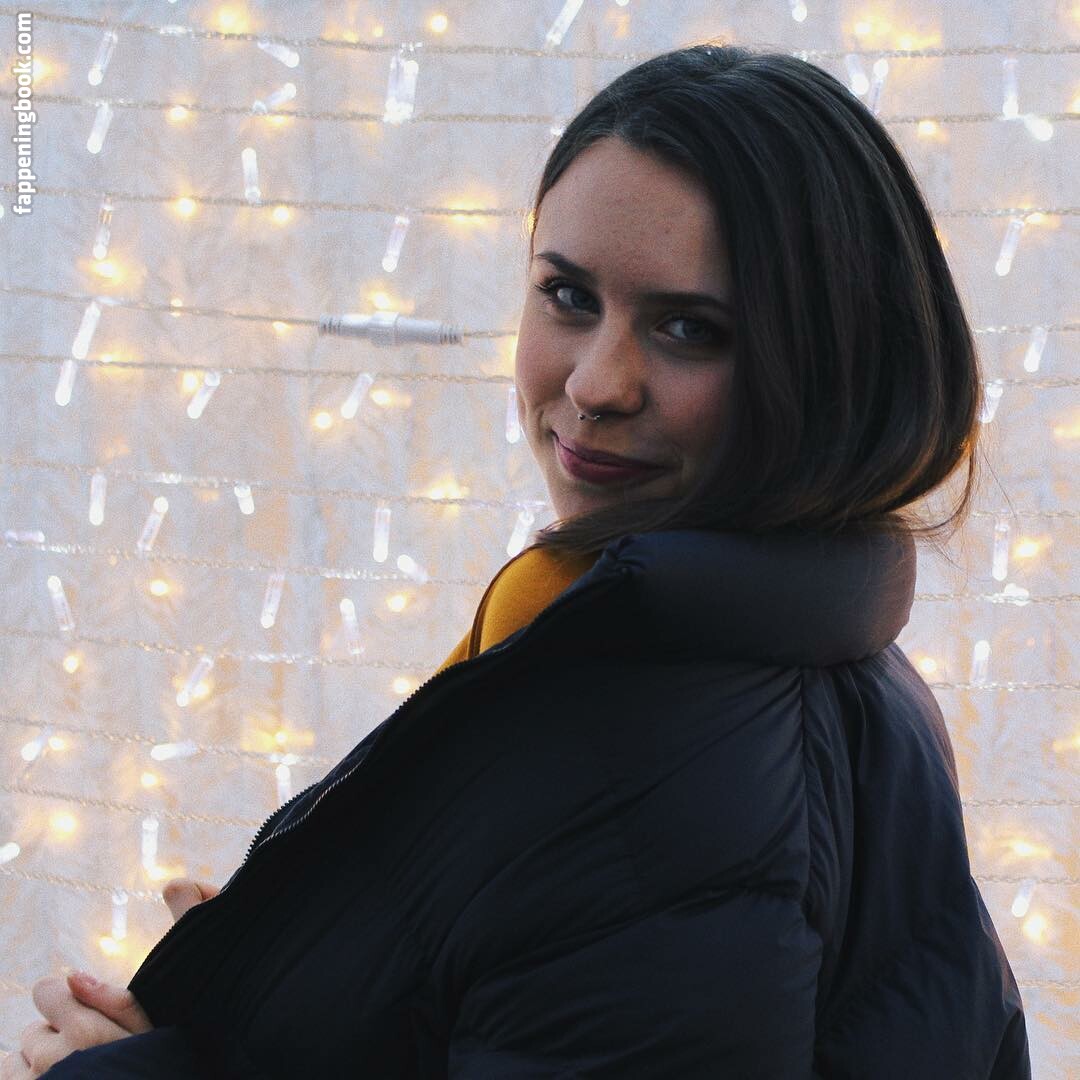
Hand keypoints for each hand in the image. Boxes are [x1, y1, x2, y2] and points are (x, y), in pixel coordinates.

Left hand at [2, 878, 218, 1076]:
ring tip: (66, 1077)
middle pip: (33, 1030)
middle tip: (83, 1059)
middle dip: (53, 1039)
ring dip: (34, 1067)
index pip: (45, 990)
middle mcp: (50, 1058)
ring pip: (15, 1061)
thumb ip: (110, 999)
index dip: (62, 999)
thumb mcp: (144, 1032)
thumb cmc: (146, 1071)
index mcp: (84, 1031)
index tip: (79, 1016)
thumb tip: (71, 974)